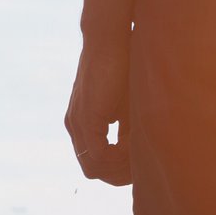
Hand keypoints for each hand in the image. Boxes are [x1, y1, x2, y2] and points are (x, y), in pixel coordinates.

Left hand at [65, 25, 131, 184]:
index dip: (117, 169)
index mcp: (82, 122)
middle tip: (140, 172)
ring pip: (93, 167)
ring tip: (140, 163)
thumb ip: (128, 127)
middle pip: (91, 169)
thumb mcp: (127, 103)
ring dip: (119, 169)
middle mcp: (74, 126)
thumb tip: (139, 148)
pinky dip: (118, 158)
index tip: (139, 167)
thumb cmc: (122, 65)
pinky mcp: (85, 119)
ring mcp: (76, 124)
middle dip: (117, 175)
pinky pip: (99, 154)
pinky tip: (134, 150)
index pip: (95, 160)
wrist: (108, 39)